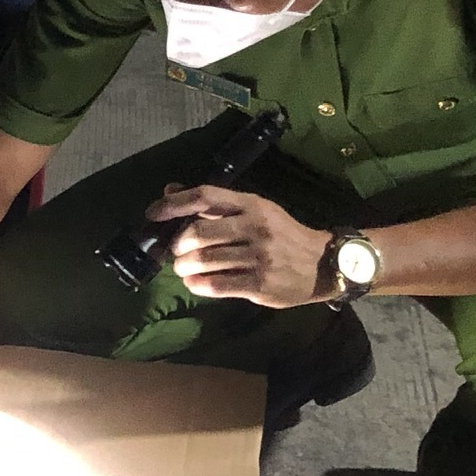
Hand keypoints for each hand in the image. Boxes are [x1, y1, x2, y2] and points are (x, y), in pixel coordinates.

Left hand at [148, 184, 333, 306]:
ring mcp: (259, 257)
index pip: (205, 196)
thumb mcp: (255, 210)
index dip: (174, 204)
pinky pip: (217, 285)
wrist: (323, 263)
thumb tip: (170, 189)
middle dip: (177, 244)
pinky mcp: (260, 284)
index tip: (153, 214)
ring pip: (204, 261)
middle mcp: (255, 227)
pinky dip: (197, 284)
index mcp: (252, 204)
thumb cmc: (282, 234)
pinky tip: (194, 283)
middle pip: (198, 233)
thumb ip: (214, 204)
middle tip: (175, 251)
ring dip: (184, 266)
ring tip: (183, 268)